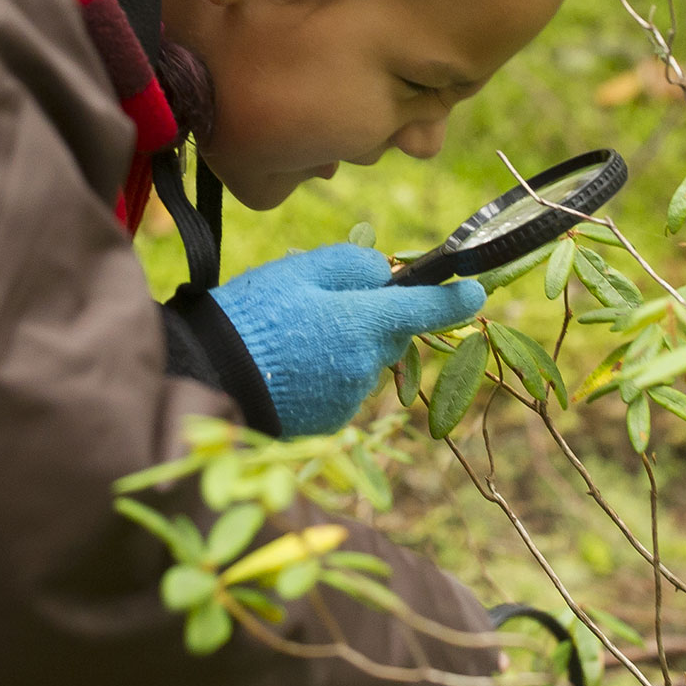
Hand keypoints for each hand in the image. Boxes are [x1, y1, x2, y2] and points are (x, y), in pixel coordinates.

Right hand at [213, 245, 485, 437]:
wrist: (210, 377)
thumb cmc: (252, 316)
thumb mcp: (298, 270)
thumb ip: (352, 264)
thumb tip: (387, 273)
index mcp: (364, 324)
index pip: (426, 308)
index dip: (455, 299)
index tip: (475, 291)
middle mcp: (367, 366)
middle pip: (391, 334)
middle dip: (373, 317)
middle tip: (322, 304)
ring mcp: (350, 399)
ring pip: (367, 361)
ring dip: (347, 345)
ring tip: (295, 337)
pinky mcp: (331, 421)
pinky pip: (345, 387)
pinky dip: (329, 373)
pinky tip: (293, 366)